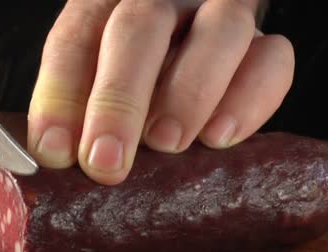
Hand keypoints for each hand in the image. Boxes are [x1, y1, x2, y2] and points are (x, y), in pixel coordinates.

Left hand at [27, 0, 293, 184]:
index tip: (55, 151)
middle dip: (118, 100)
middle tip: (106, 160)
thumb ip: (73, 110)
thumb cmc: (128, 85)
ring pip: (219, 32)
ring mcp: (219, 15)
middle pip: (140, 28)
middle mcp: (163, 0)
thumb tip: (56, 155)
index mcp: (104, 6)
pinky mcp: (266, 44)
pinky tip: (220, 137)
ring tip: (166, 143)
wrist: (191, 58)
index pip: (75, 39)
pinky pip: (272, 59)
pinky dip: (249, 100)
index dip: (60, 96)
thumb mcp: (90, 84)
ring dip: (188, 93)